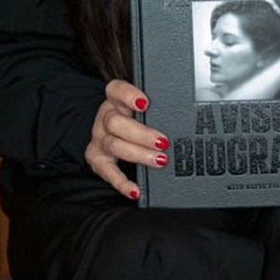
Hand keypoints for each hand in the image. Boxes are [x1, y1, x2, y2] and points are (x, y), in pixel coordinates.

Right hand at [84, 79, 169, 199]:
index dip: (129, 95)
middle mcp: (104, 117)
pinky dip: (121, 183)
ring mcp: (99, 137)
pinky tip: (135, 189)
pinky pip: (107, 172)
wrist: (111, 130)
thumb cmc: (133, 117)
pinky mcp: (97, 158)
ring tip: (160, 161)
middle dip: (141, 134)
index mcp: (115, 99)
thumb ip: (154, 107)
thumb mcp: (140, 107)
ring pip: (114, 145)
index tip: (145, 103)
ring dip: (139, 154)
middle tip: (163, 142)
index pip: (116, 90)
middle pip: (115, 122)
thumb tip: (183, 112)